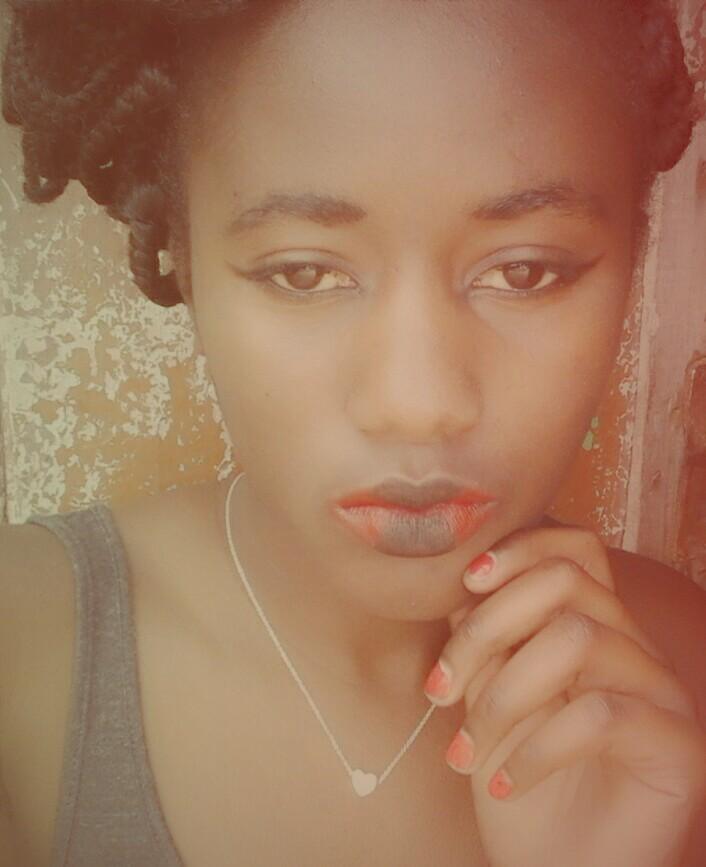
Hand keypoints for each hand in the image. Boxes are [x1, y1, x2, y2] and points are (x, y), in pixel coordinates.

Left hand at [423, 523, 705, 866]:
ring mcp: (660, 690)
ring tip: (463, 750)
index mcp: (591, 623)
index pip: (574, 547)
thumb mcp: (483, 696)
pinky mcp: (678, 744)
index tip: (465, 583)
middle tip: (439, 689)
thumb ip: (484, 638)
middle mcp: (632, 645)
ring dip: (501, 696)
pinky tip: (505, 784)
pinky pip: (598, 716)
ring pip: (576, 639)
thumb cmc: (517, 777)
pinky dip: (535, 749)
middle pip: (565, 582)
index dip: (520, 549)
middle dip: (486, 629)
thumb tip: (463, 586)